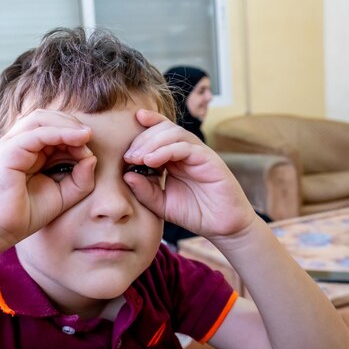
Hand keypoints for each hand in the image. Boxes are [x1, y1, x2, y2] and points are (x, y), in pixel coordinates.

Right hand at [0, 109, 95, 245]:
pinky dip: (59, 133)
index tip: (90, 148)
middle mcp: (18, 143)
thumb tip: (92, 157)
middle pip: (46, 117)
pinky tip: (77, 139)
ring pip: (40, 119)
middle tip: (89, 135)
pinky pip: (36, 134)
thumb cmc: (28, 213)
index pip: (51, 127)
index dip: (73, 132)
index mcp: (29, 149)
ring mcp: (11, 145)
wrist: (2, 229)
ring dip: (66, 124)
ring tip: (85, 135)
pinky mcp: (8, 151)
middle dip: (70, 122)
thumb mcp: (64, 194)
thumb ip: (81, 179)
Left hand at [123, 109, 255, 240]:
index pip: (160, 132)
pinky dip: (166, 151)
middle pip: (164, 129)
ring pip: (174, 133)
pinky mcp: (209, 160)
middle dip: (142, 138)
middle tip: (127, 156)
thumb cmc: (194, 213)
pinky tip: (151, 161)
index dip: (146, 124)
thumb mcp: (161, 204)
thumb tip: (126, 175)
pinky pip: (186, 148)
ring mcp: (199, 154)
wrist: (222, 227)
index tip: (129, 121)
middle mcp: (186, 152)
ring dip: (152, 142)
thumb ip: (144, 191)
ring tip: (137, 158)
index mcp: (175, 157)